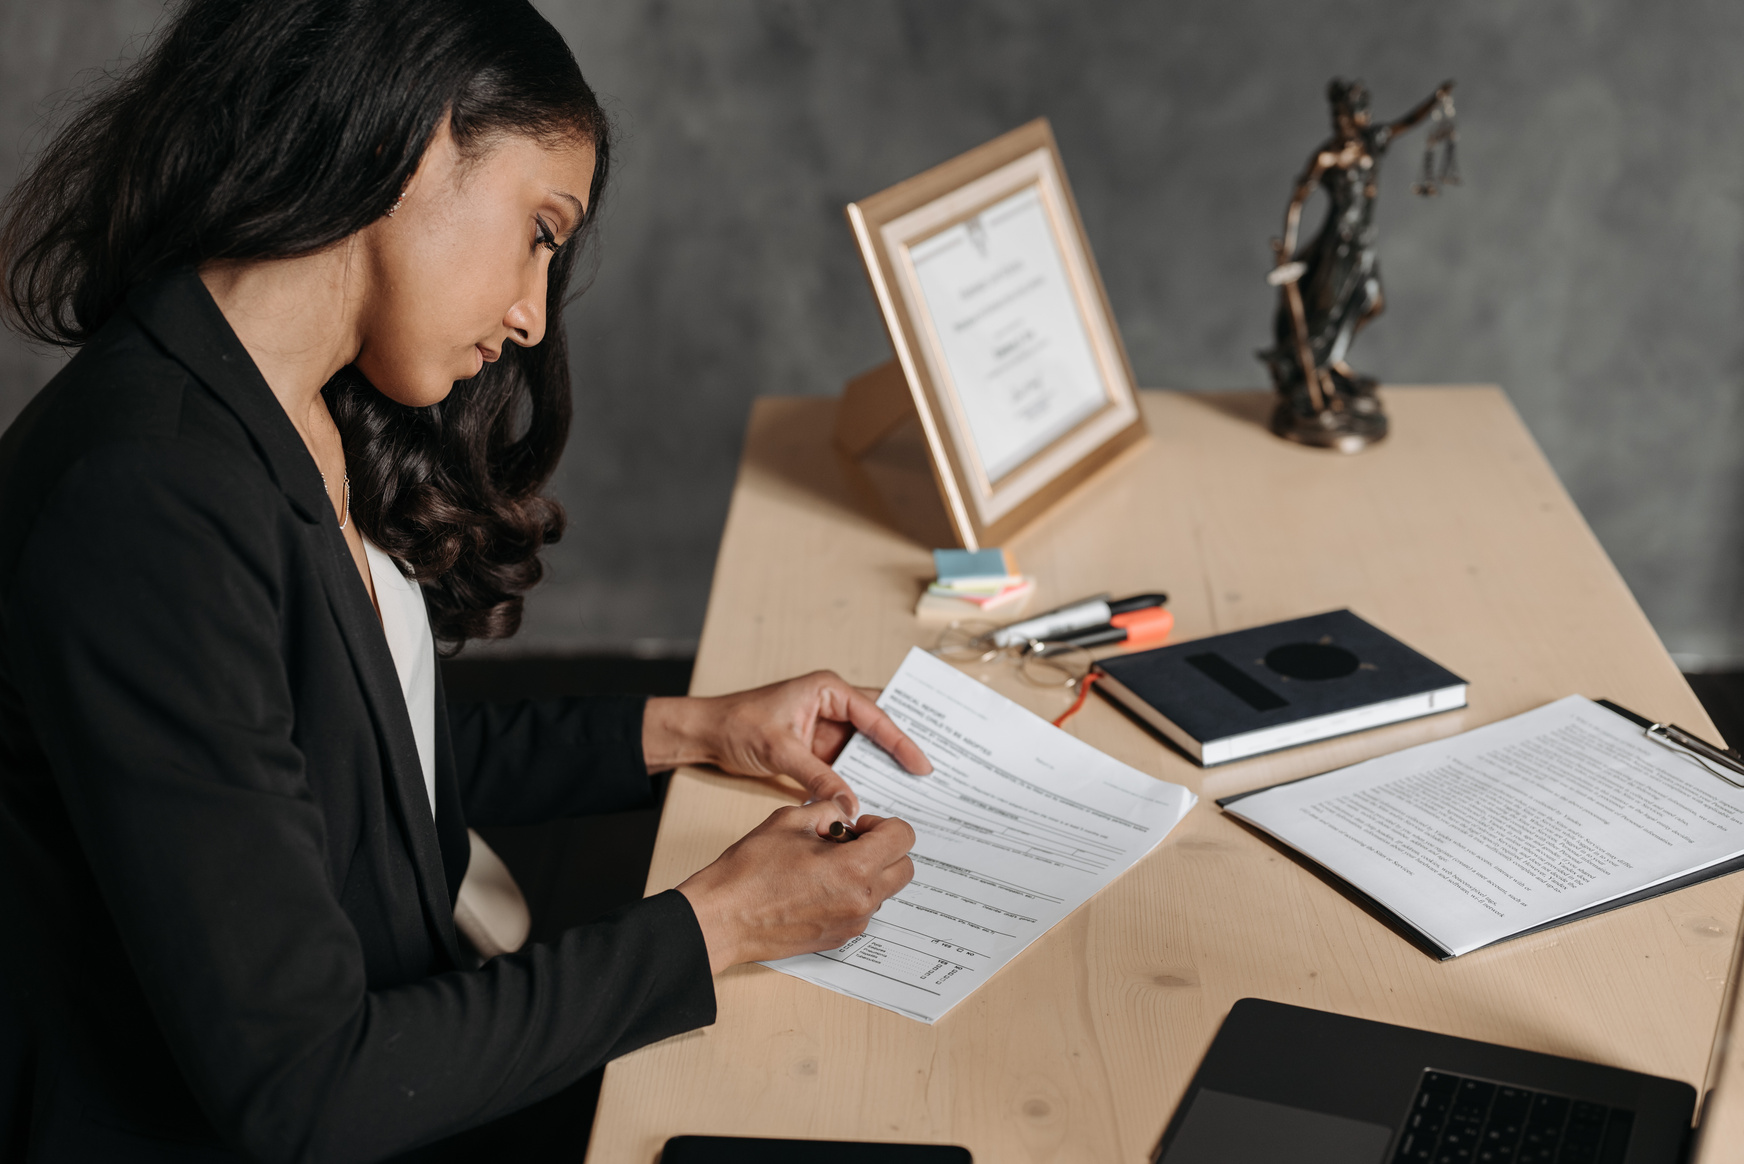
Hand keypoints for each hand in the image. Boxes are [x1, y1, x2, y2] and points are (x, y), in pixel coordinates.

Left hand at [642, 670, 931, 818]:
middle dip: (903, 749)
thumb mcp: (780, 751)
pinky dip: (862, 779)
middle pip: (878, 728)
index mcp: (828, 689)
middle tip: (932, 775)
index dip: (902, 741)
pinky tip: (879, 796)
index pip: (875, 715)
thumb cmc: (737, 725)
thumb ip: (817, 777)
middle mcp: (832, 704)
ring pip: (866, 748)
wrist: (706, 734)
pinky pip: (849, 764)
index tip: (922, 765)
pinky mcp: (818, 749)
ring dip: (885, 768)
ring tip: (914, 790)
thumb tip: (848, 803)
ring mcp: (826, 728)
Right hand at [676, 804, 916, 972]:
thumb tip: (844, 815)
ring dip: (868, 873)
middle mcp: (862, 901)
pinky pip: (863, 910)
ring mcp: (852, 924)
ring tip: (825, 866)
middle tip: (848, 843)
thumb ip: (828, 810)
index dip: (881, 824)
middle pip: (904, 868)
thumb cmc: (749, 870)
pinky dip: (852, 894)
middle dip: (884, 849)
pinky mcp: (839, 939)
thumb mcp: (790, 820)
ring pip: (884, 891)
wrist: (722, 918)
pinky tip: (816, 887)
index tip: (856, 827)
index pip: (903, 838)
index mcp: (855, 868)